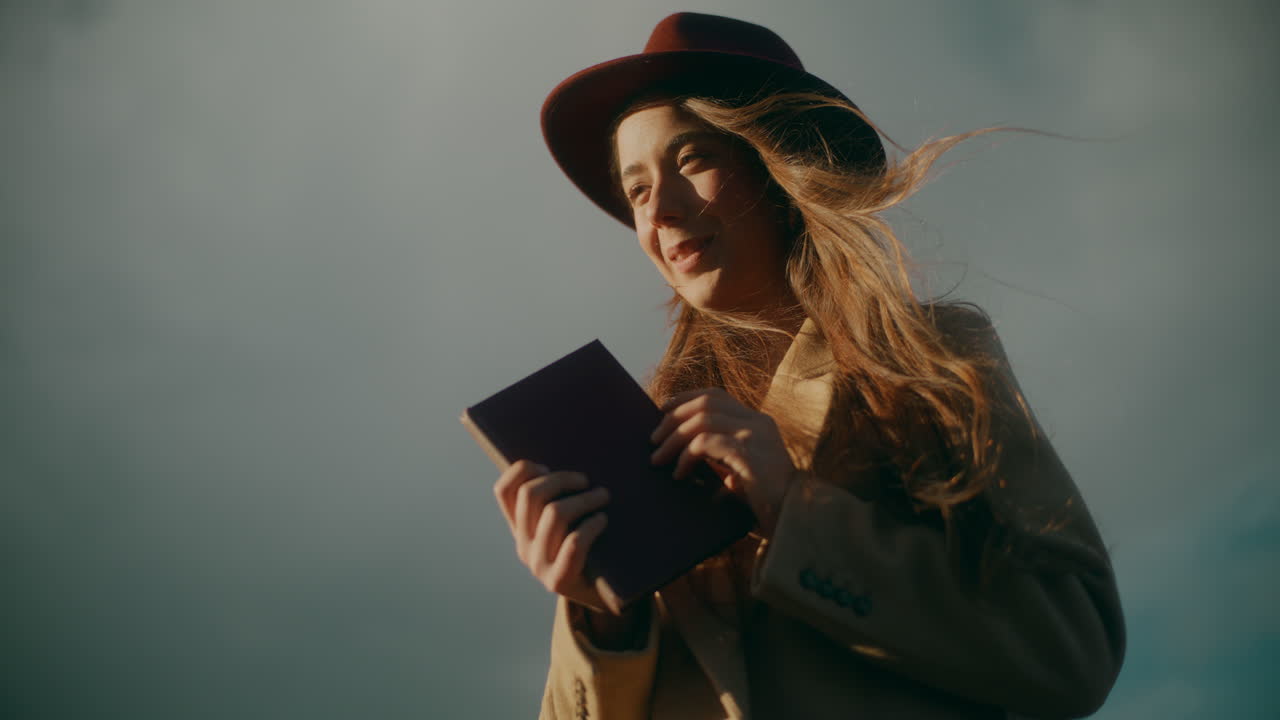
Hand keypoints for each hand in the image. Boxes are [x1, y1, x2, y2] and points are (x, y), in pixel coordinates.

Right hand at [493, 460, 612, 612]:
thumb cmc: (589, 550)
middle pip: (531, 495)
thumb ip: (558, 499)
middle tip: (586, 481)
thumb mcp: (566, 525)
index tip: (549, 466)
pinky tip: (603, 520)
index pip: (504, 491)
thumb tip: (570, 460)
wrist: (602, 597)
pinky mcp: (558, 580)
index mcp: (519, 527)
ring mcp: (538, 564)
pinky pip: (573, 543)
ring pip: (554, 514)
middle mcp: (522, 545)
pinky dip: (591, 525)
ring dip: (584, 499)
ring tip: (603, 496)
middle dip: (562, 479)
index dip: (523, 470)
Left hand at [650, 387, 796, 535]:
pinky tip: (679, 474)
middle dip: (673, 417)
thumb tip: (681, 450)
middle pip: (706, 402)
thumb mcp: (741, 470)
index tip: (662, 410)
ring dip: (674, 438)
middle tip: (654, 439)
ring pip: (702, 420)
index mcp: (757, 422)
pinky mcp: (748, 453)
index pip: (716, 396)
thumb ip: (720, 455)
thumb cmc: (766, 501)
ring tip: (659, 459)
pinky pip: (705, 443)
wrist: (795, 520)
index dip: (686, 398)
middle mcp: (757, 422)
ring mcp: (754, 435)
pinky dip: (686, 457)